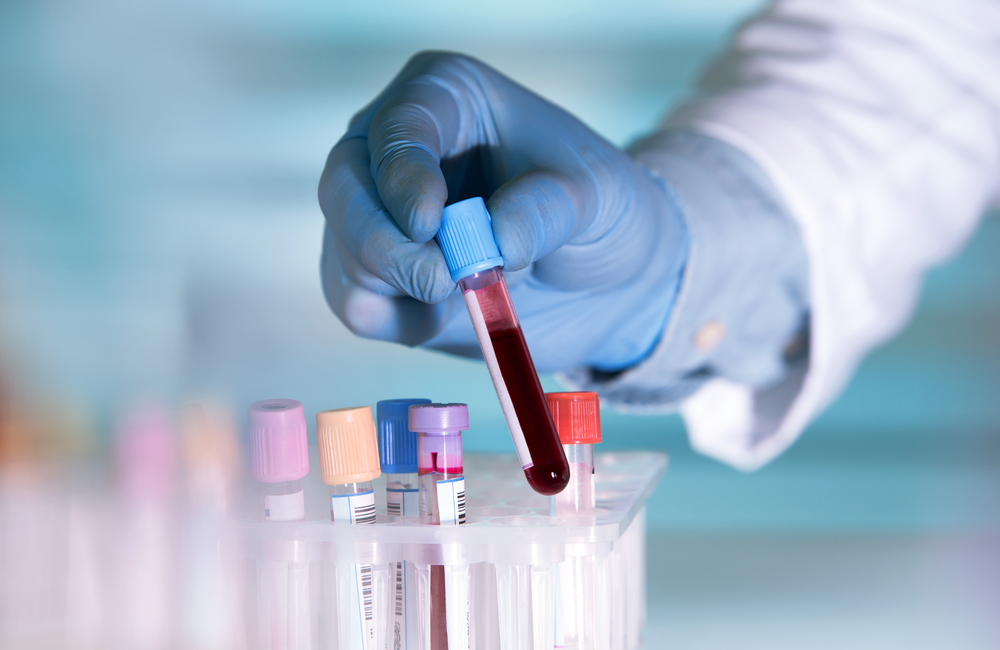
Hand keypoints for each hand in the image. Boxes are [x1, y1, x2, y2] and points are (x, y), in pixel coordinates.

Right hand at [319, 51, 686, 370]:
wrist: (606, 278)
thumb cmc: (600, 212)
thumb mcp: (597, 195)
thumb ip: (546, 209)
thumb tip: (492, 242)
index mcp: (444, 99)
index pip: (398, 127)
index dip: (402, 176)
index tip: (428, 223)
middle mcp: (394, 150)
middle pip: (344, 188)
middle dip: (384, 244)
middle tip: (441, 280)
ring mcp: (379, 216)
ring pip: (345, 252)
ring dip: (402, 285)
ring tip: (472, 290)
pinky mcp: (380, 278)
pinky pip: (355, 304)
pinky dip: (398, 320)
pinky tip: (447, 314)